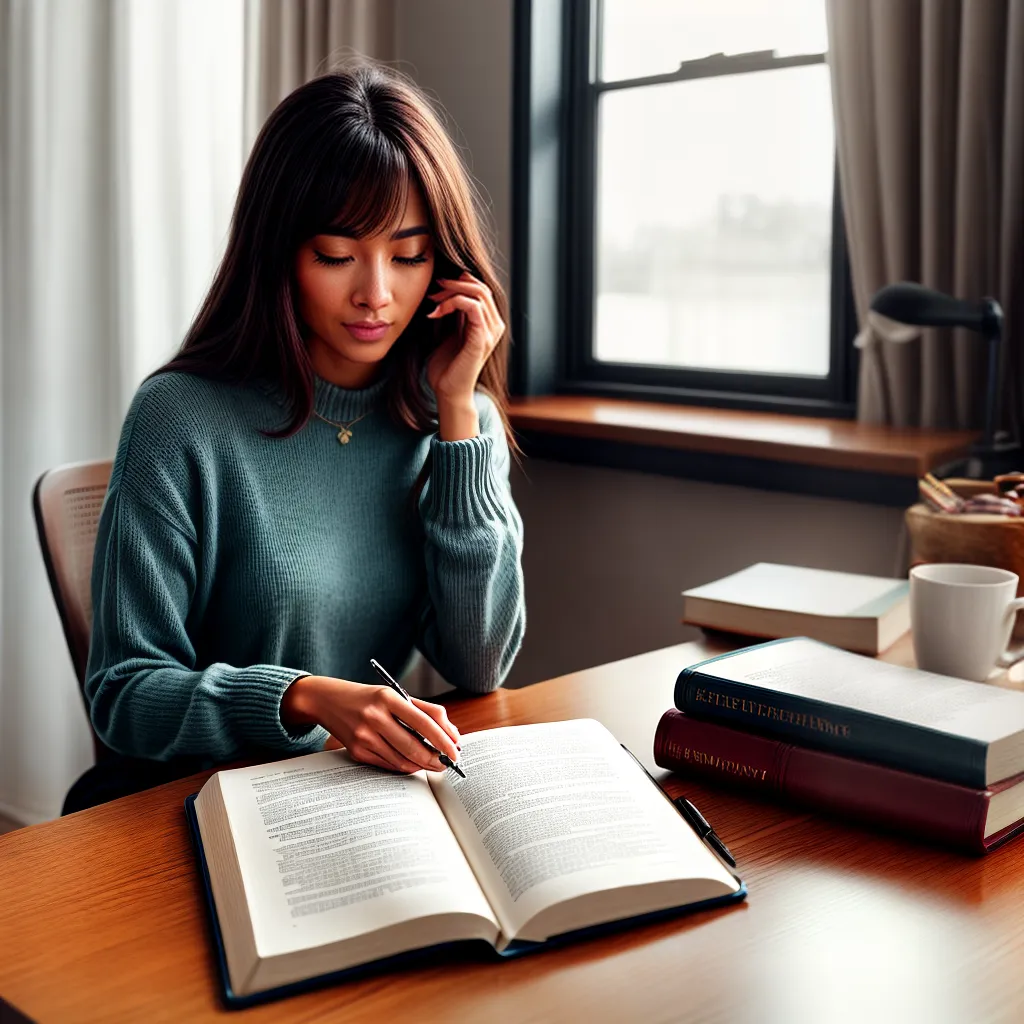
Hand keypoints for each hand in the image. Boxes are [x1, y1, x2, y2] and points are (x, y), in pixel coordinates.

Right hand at [282, 675, 460, 772]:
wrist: (327, 700)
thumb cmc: (369, 698)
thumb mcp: (394, 695)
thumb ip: (425, 711)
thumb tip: (452, 735)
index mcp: (388, 698)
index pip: (423, 722)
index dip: (443, 739)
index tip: (456, 751)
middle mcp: (374, 717)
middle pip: (414, 746)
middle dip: (436, 759)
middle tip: (449, 764)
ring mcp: (363, 736)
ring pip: (402, 760)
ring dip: (423, 766)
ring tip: (435, 764)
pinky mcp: (356, 752)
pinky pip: (389, 765)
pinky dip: (406, 767)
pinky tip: (414, 763)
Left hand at [425, 271, 503, 413]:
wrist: (448, 392)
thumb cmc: (447, 366)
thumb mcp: (451, 332)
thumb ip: (455, 314)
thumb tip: (446, 290)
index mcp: (489, 323)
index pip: (481, 289)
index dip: (459, 282)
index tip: (436, 288)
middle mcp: (494, 326)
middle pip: (481, 287)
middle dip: (454, 284)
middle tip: (434, 290)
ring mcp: (490, 333)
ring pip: (478, 293)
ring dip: (451, 293)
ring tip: (433, 302)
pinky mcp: (482, 339)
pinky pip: (473, 307)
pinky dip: (452, 303)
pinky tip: (436, 313)